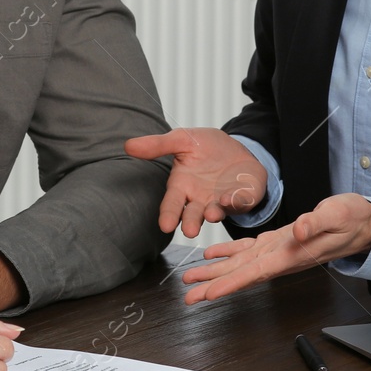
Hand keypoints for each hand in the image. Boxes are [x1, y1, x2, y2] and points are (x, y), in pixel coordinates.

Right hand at [126, 127, 268, 237]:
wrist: (235, 147)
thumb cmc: (204, 148)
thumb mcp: (181, 140)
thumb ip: (157, 145)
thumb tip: (128, 145)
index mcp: (183, 187)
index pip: (172, 203)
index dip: (169, 214)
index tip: (165, 226)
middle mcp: (200, 199)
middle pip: (193, 214)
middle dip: (191, 222)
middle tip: (189, 231)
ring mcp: (221, 200)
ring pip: (217, 211)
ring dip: (214, 213)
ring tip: (211, 214)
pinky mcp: (243, 197)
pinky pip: (241, 201)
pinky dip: (237, 201)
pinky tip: (232, 198)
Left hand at [181, 194, 370, 304]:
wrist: (364, 223)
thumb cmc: (352, 219)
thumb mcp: (337, 215)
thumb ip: (316, 223)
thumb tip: (297, 230)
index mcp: (292, 254)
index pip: (255, 273)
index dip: (231, 284)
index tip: (209, 295)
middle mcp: (281, 257)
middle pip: (241, 274)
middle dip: (214, 285)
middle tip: (188, 296)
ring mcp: (279, 250)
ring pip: (240, 264)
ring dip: (215, 271)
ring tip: (191, 278)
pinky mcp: (278, 240)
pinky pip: (248, 250)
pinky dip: (228, 252)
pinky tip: (212, 254)